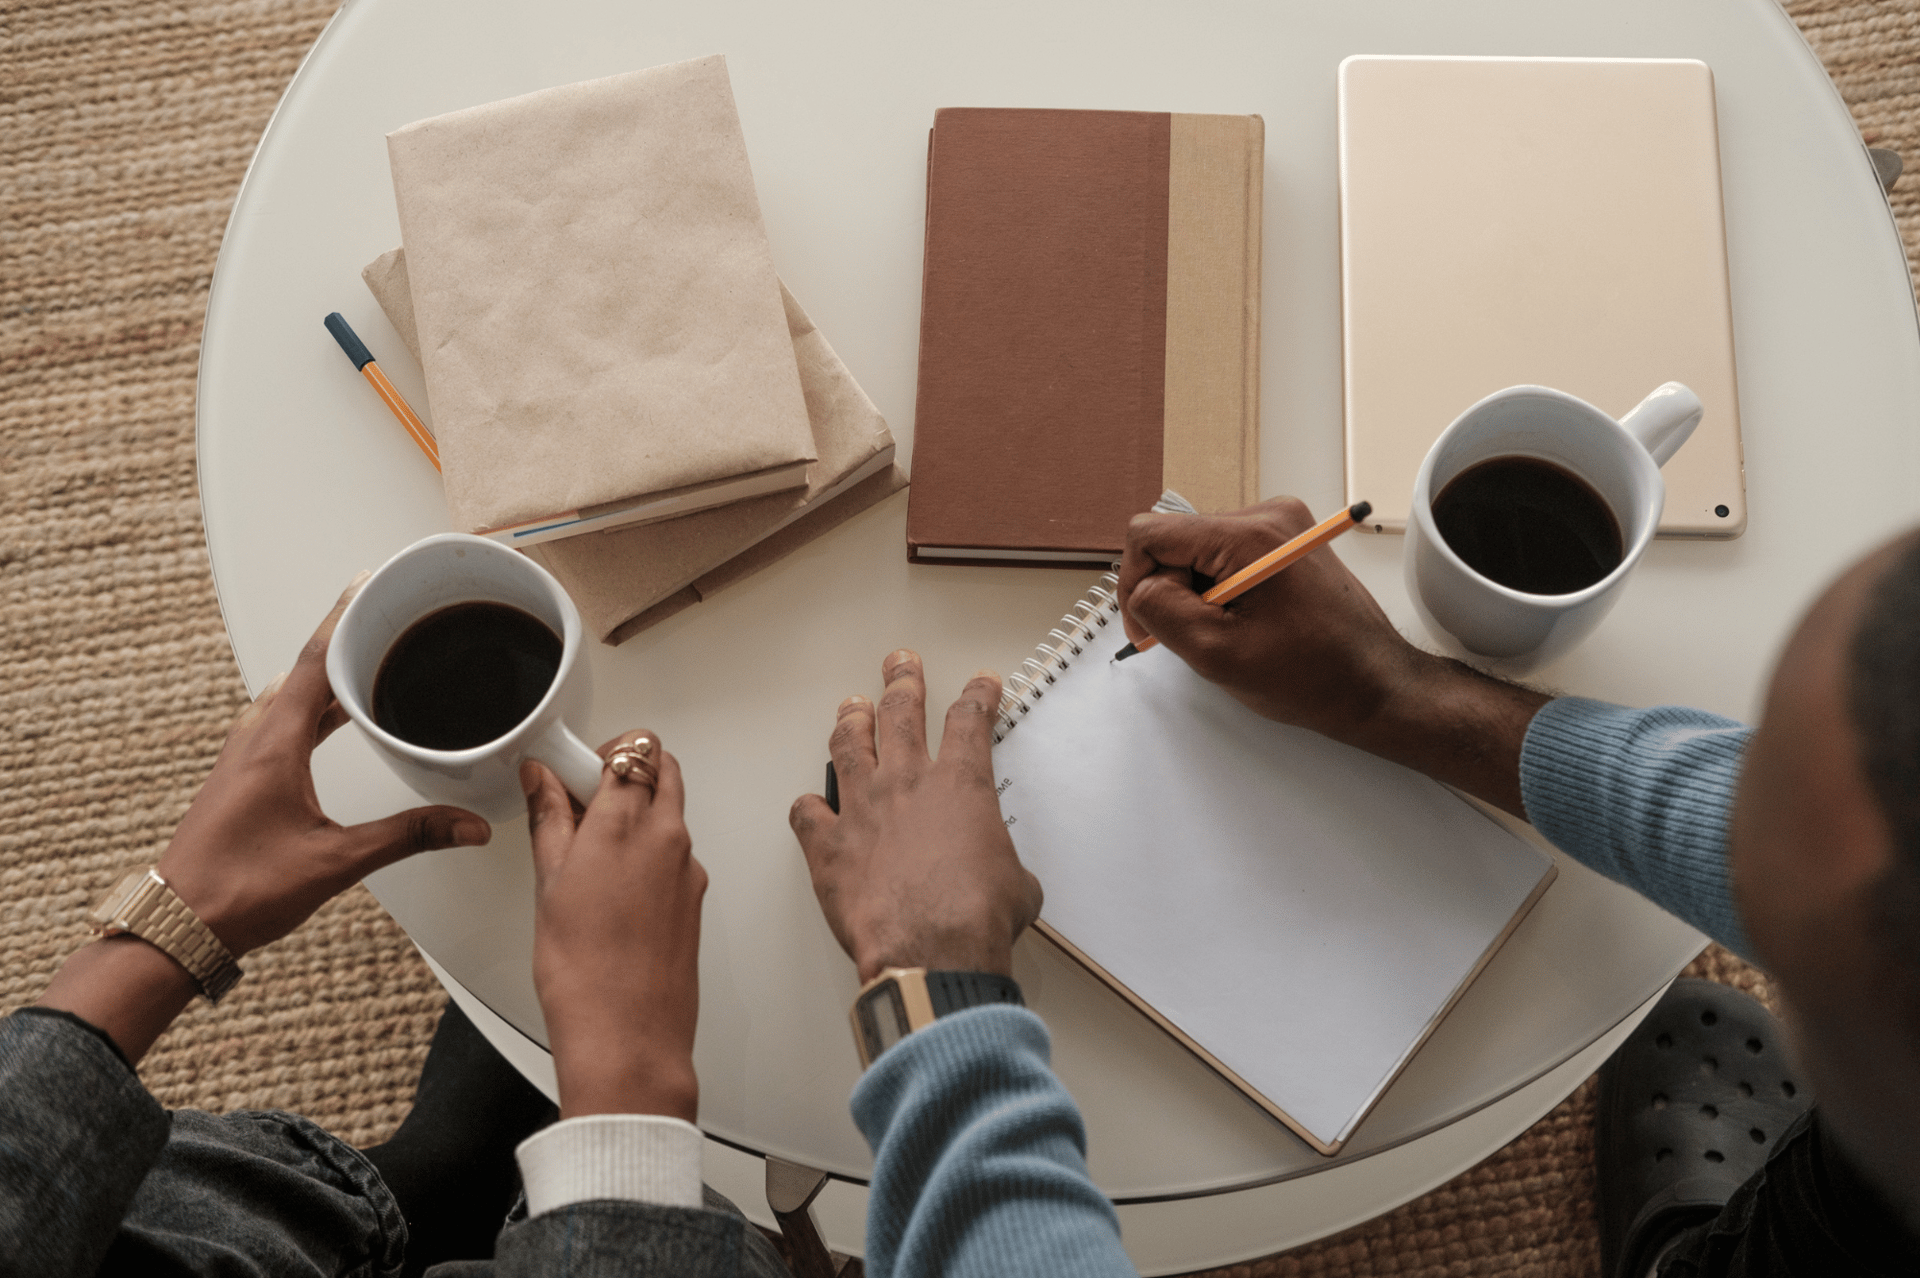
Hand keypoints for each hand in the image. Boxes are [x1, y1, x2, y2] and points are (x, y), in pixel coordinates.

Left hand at [153, 573, 491, 956]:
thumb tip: (466, 825)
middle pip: (305, 671)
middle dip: (346, 641)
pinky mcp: (243, 779)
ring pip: (291, 696)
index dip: (345, 618)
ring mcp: (244, 759)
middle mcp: (254, 741)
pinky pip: (282, 722)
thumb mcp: (335, 861)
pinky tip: (332, 721)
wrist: (177, 926)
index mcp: (274, 745)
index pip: (314, 661)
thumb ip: (407, 836)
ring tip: (368, 662)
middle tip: (384, 618)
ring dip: (328, 675)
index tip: (368, 584)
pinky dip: (313, 706)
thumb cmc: (236, 892)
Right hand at [523, 732, 704, 1121]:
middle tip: (582, 801)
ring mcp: (689, 867)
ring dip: (637, 813)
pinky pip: (675, 854)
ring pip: (670, 812)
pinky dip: (649, 852)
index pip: (633, 749)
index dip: (600, 754)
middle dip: (627, 771)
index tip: (570, 772)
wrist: (628, 1036)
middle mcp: (668, 837)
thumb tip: (542, 779)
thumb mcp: (549, 884)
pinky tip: (613, 889)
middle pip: (662, 769)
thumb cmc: (584, 972)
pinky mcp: (696, 897)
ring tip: (589, 854)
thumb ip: (551, 819)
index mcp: (627, 823)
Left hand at [789, 650, 1042, 982]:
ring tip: (851, 705)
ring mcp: (862, 810)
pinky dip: (807, 806)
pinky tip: (808, 802)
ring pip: (848, 744)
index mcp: (960, 785)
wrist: (930, 951)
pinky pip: (806, 813)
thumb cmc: (974, 920)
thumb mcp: (1018, 886)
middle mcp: (907, 784)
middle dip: (902, 681)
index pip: (970, 720)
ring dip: (850, 719)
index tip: (979, 683)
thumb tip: (1008, 881)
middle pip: (900, 713)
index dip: (977, 695)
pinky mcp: (829, 847)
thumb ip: (1006, 866)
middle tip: (901, 665)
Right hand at [1118, 497, 1546, 815]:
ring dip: (1199, 594)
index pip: (1151, 532)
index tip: (1148, 627)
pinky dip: (1221, 591)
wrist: (1374, 684)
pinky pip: (1226, 557)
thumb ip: (1162, 610)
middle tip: (1194, 639)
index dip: (1136, 582)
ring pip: (1199, 551)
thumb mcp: (1216, 652)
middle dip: (1172, 590)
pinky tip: (1244, 623)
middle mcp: (1268, 514)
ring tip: (1229, 634)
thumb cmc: (1310, 675)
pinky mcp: (1287, 542)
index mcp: (1250, 534)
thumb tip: (1142, 588)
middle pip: (1177, 540)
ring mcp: (1281, 525)